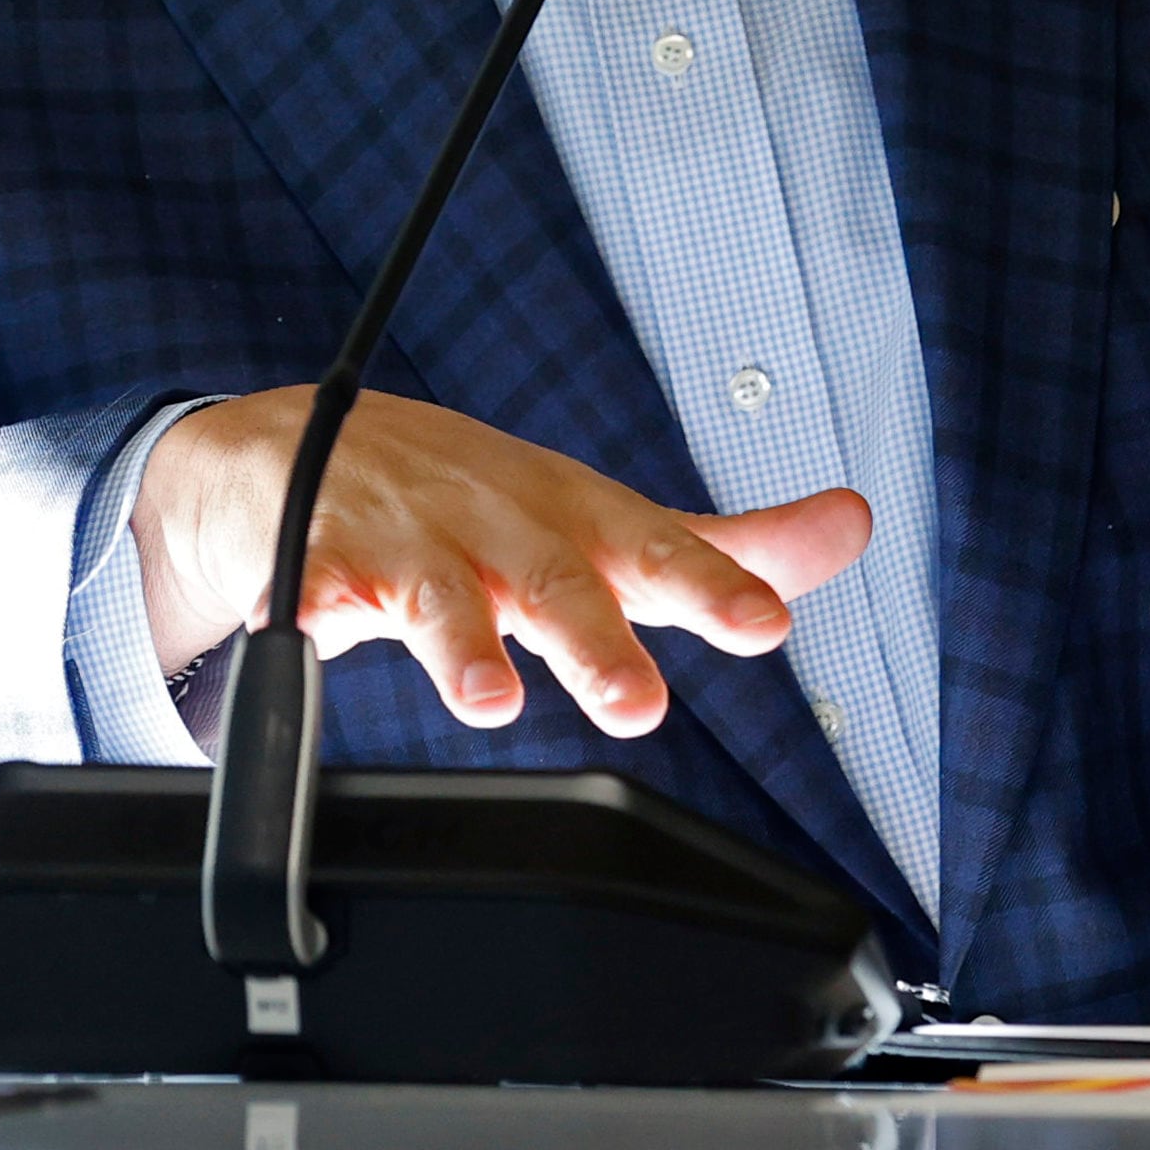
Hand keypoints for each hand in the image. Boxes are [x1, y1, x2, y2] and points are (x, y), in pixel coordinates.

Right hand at [136, 387, 870, 737]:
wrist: (301, 448)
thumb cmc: (480, 500)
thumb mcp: (605, 518)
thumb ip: (725, 543)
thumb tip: (848, 527)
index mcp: (576, 520)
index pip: (658, 552)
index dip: (715, 586)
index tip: (765, 623)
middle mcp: (501, 526)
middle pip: (553, 582)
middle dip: (596, 640)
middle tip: (638, 701)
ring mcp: (409, 541)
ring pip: (439, 596)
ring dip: (463, 647)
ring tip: (489, 698)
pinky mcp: (318, 561)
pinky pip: (314, 590)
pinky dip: (310, 615)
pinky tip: (311, 634)